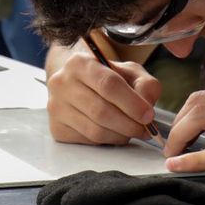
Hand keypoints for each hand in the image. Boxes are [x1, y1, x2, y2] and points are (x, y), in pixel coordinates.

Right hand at [46, 48, 162, 144]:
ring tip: (131, 130)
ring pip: (95, 131)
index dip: (132, 103)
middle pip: (101, 111)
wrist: (80, 85)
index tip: (149, 115)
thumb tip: (146, 110)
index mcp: (80, 63)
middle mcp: (61, 83)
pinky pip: (89, 141)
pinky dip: (108, 140)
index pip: (108, 85)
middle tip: (145, 129)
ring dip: (121, 135)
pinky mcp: (57, 128)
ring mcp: (56, 107)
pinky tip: (114, 132)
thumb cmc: (109, 78)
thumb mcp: (131, 72)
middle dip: (129, 124)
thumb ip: (145, 85)